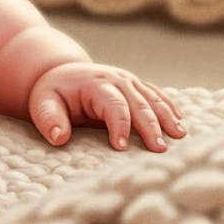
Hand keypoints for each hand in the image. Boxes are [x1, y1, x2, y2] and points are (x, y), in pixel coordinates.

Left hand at [28, 61, 185, 151]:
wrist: (61, 72)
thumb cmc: (53, 93)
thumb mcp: (43, 103)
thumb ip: (49, 119)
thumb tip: (58, 137)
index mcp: (95, 84)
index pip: (112, 105)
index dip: (118, 125)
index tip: (120, 147)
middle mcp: (116, 80)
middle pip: (138, 104)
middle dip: (150, 126)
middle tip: (160, 150)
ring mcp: (128, 81)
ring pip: (152, 98)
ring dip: (166, 117)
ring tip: (179, 137)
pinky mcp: (135, 85)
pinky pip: (156, 95)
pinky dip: (169, 107)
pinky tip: (180, 122)